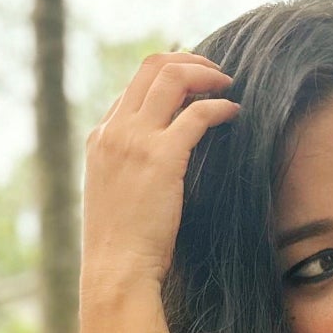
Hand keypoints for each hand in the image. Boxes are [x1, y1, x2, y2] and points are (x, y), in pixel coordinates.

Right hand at [81, 52, 239, 308]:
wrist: (116, 271)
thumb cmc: (120, 247)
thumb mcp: (115, 196)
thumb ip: (128, 169)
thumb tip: (157, 163)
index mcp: (99, 139)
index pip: (134, 87)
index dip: (166, 78)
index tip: (192, 86)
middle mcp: (114, 131)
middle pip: (151, 67)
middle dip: (188, 61)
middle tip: (216, 74)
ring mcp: (135, 141)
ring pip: (171, 77)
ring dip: (205, 74)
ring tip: (227, 85)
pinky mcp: (161, 157)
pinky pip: (197, 114)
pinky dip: (219, 107)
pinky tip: (233, 113)